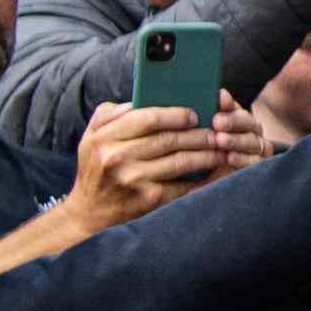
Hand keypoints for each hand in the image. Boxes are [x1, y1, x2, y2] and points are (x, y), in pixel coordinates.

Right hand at [62, 100, 243, 227]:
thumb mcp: (92, 137)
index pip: (147, 118)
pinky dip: (203, 179)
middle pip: (169, 139)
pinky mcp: (147, 199)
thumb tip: (146, 97)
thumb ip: (112, 114)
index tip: (195, 114)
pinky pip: (183, 185)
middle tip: (218, 131)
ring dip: (207, 154)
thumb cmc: (96, 167)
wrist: (89, 213)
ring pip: (181, 161)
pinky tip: (216, 173)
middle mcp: (116, 157)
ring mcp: (133, 179)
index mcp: (103, 137)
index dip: (176, 114)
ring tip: (221, 148)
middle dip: (199, 134)